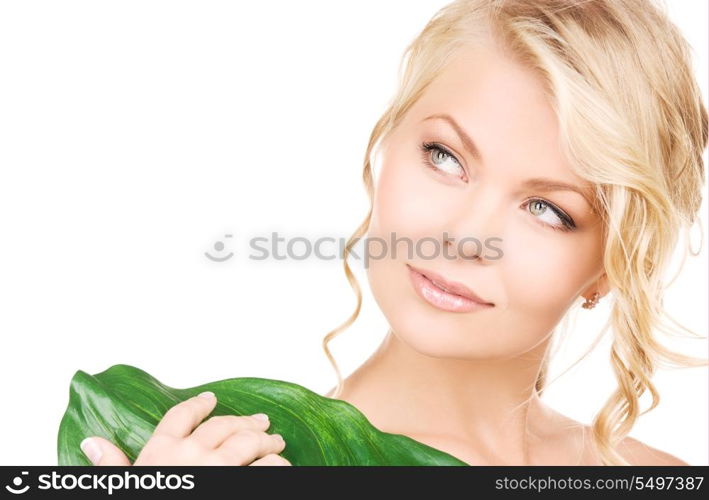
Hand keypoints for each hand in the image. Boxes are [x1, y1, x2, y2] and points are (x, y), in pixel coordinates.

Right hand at [79, 391, 290, 465]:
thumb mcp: (126, 489)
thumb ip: (112, 466)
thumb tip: (93, 442)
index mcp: (161, 452)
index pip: (180, 417)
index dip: (197, 405)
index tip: (209, 400)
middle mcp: (193, 454)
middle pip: (222, 426)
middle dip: (243, 421)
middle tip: (260, 421)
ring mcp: (221, 468)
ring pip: (249, 443)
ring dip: (265, 441)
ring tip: (275, 441)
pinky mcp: (241, 484)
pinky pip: (265, 468)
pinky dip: (275, 464)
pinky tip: (280, 464)